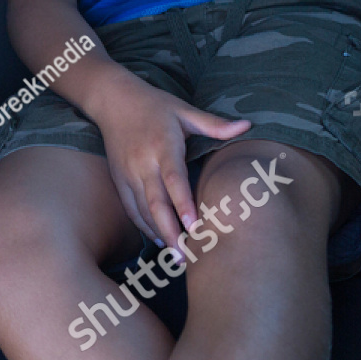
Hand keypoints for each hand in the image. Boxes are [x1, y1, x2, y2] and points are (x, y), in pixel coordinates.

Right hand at [85, 65, 252, 245]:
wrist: (113, 101)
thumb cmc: (155, 106)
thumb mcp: (184, 110)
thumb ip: (214, 124)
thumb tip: (247, 126)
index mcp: (162, 146)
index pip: (173, 180)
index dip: (183, 204)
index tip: (195, 227)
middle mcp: (143, 163)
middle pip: (156, 204)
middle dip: (171, 233)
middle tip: (186, 258)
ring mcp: (127, 173)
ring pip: (143, 211)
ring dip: (159, 235)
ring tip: (177, 258)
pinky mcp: (118, 179)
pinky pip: (131, 209)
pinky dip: (144, 227)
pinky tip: (159, 241)